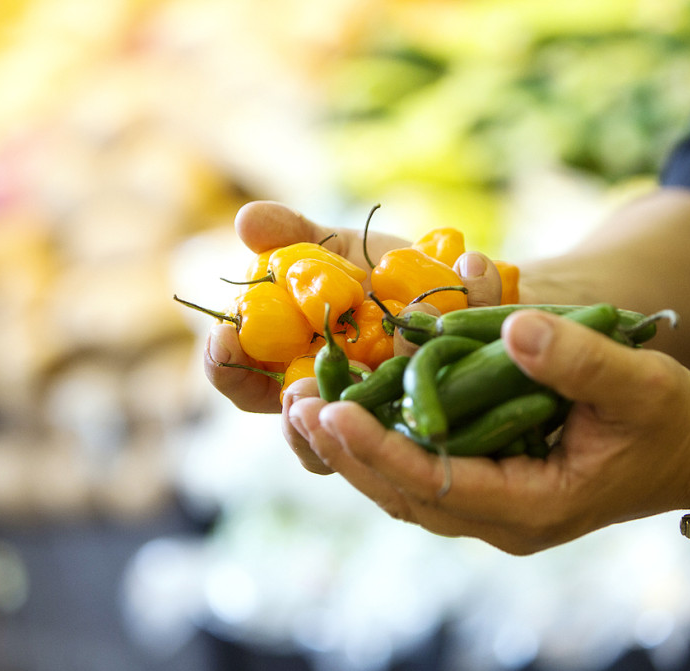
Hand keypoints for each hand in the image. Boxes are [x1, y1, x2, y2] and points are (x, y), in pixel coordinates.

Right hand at [205, 200, 502, 426]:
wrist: (451, 274)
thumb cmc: (375, 270)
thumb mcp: (332, 249)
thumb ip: (290, 235)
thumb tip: (247, 220)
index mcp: (293, 366)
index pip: (243, 383)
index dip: (225, 366)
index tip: (223, 338)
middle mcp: (337, 400)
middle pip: (302, 426)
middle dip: (296, 414)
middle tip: (297, 393)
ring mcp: (389, 408)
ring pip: (368, 431)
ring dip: (364, 402)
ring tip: (368, 366)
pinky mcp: (446, 394)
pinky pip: (454, 376)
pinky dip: (461, 318)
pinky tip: (466, 270)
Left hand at [285, 309, 689, 553]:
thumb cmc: (669, 419)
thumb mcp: (639, 383)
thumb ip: (580, 359)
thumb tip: (514, 326)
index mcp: (534, 506)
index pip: (439, 486)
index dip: (382, 452)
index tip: (332, 415)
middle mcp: (503, 518)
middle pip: (404, 494)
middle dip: (348, 453)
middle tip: (294, 406)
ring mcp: (492, 506)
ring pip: (404, 487)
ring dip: (352, 450)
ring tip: (301, 405)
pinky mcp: (488, 483)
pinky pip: (421, 469)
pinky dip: (381, 441)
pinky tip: (346, 406)